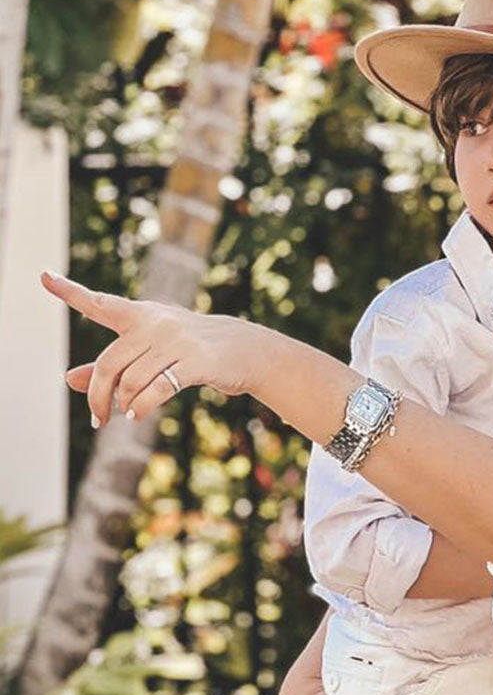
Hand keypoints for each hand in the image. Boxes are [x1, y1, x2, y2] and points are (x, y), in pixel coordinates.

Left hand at [40, 271, 265, 426]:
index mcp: (141, 316)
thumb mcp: (151, 350)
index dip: (70, 291)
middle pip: (109, 362)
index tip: (43, 277)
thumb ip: (110, 365)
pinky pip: (157, 389)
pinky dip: (143, 406)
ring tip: (126, 414)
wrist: (246, 350)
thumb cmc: (193, 350)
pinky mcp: (195, 363)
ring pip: (131, 380)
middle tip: (97, 417)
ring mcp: (176, 342)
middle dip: (98, 394)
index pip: (100, 303)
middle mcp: (155, 324)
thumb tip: (67, 379)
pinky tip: (137, 415)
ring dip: (123, 403)